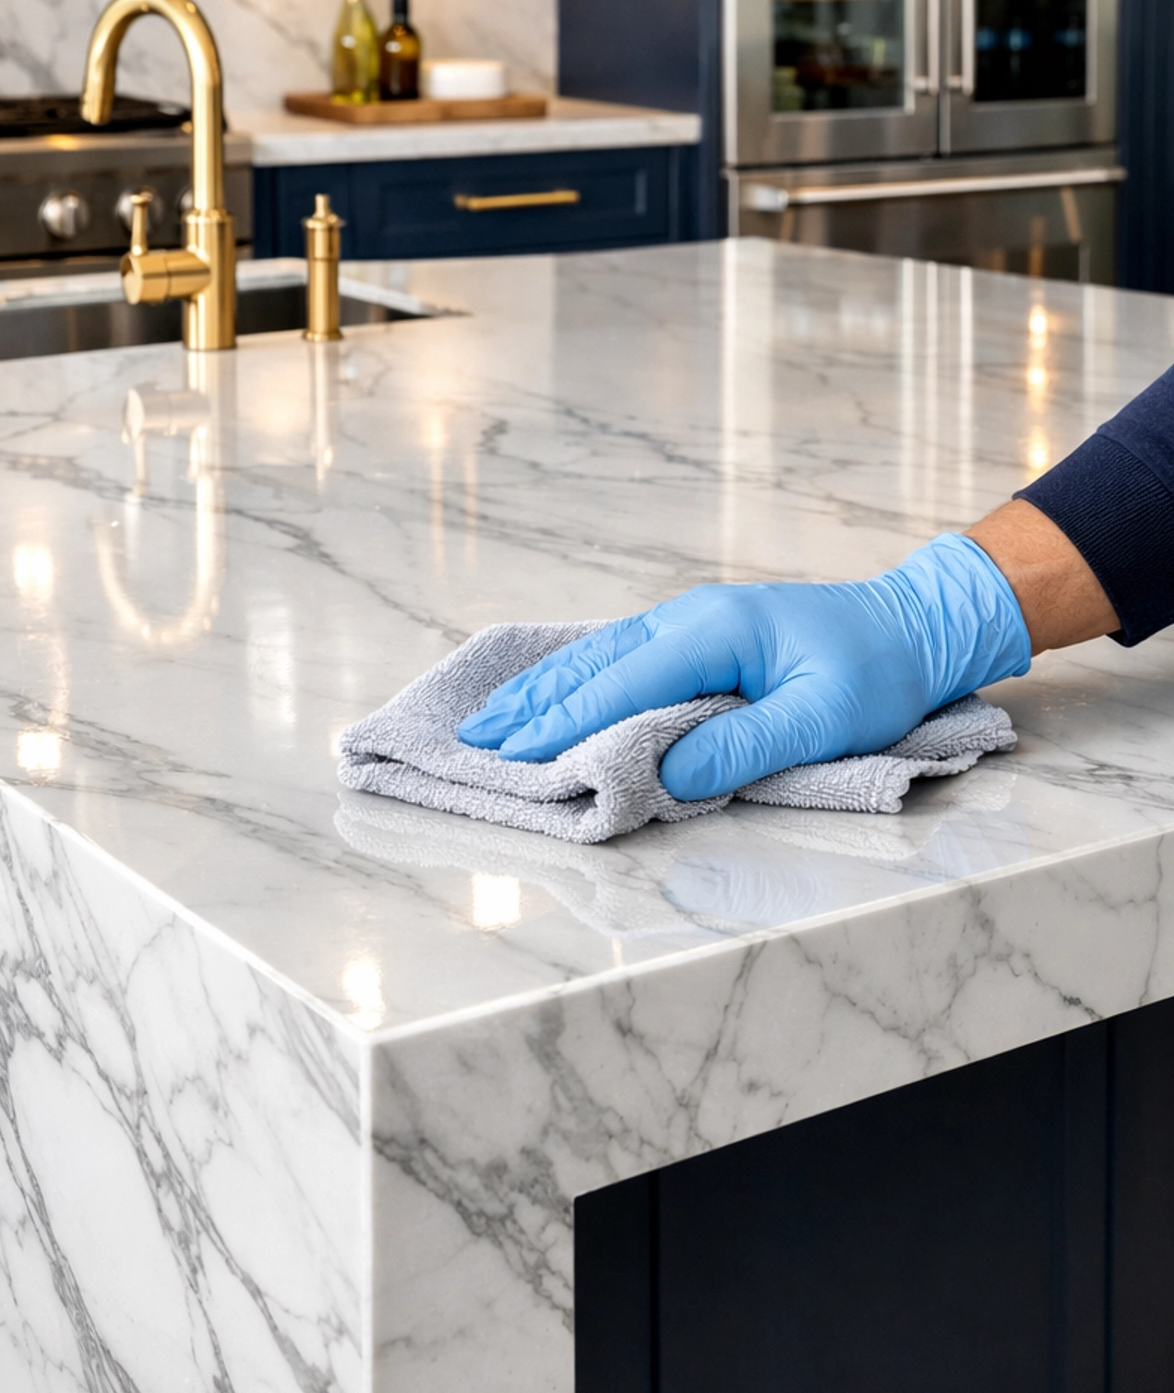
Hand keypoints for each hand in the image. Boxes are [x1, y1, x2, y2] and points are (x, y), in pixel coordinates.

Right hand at [457, 534, 1031, 799]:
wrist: (916, 624)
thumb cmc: (878, 671)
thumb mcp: (822, 718)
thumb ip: (743, 746)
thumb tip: (666, 774)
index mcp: (716, 631)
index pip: (623, 685)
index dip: (565, 724)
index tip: (515, 754)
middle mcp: (691, 617)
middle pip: (595, 665)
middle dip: (533, 706)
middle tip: (475, 741)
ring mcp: (692, 621)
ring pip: (600, 656)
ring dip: (544, 690)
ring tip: (492, 720)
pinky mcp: (700, 634)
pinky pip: (622, 654)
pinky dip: (577, 677)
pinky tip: (551, 691)